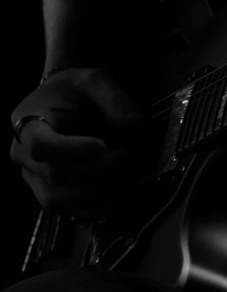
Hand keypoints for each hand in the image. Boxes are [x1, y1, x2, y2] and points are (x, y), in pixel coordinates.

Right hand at [9, 68, 143, 219]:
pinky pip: (69, 212)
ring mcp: (35, 179)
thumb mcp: (95, 79)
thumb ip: (115, 98)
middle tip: (130, 157)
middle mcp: (24, 156)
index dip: (71, 151)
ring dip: (98, 193)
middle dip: (98, 171)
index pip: (40, 145)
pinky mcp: (51, 195)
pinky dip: (97, 206)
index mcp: (28, 122)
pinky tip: (119, 188)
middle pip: (54, 176)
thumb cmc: (75, 90)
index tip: (102, 146)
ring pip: (57, 202)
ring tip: (127, 175)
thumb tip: (137, 125)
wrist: (64, 102)